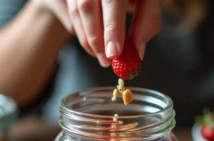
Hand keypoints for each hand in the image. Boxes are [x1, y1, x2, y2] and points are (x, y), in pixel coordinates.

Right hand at [33, 0, 162, 66]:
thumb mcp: (149, 0)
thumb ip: (147, 22)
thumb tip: (137, 52)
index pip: (112, 0)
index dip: (112, 28)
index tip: (114, 53)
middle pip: (87, 6)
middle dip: (97, 40)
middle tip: (106, 61)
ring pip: (76, 11)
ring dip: (87, 39)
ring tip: (100, 55)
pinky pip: (65, 9)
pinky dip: (77, 29)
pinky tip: (91, 41)